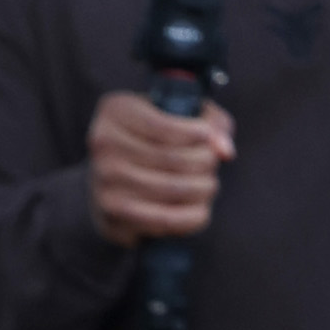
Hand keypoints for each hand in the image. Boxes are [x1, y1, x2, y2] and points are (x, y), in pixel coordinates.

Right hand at [86, 87, 232, 238]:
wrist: (112, 181)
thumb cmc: (154, 141)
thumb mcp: (181, 117)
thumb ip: (212, 123)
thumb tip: (225, 151)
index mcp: (116, 110)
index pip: (167, 127)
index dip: (200, 134)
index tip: (208, 137)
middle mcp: (104, 144)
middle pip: (176, 159)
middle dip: (207, 164)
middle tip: (211, 166)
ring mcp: (105, 180)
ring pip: (175, 189)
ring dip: (205, 189)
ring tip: (207, 185)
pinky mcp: (113, 212)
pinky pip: (168, 219)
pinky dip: (194, 216)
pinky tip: (200, 209)